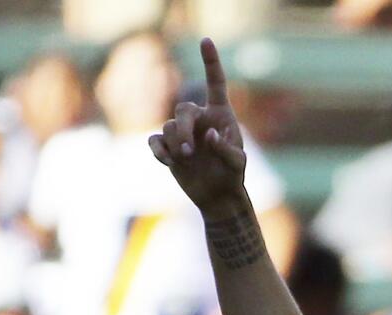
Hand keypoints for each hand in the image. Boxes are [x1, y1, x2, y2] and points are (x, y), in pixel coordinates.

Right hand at [148, 38, 246, 211]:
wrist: (217, 197)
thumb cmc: (232, 177)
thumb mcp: (237, 165)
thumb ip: (226, 150)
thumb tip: (208, 135)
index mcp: (220, 115)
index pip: (215, 83)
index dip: (211, 62)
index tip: (206, 41)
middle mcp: (199, 119)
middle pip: (183, 110)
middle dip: (183, 129)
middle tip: (190, 151)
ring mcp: (182, 132)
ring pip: (168, 127)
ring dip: (176, 144)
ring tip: (186, 160)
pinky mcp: (168, 147)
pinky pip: (155, 140)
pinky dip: (160, 151)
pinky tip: (170, 162)